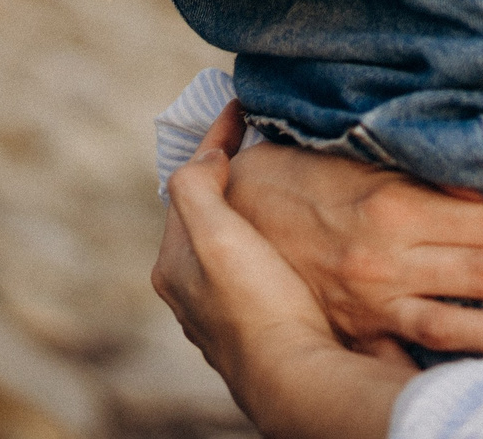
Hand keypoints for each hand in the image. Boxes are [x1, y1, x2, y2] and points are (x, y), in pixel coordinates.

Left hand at [155, 103, 416, 438]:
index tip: (240, 106)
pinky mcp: (270, 323)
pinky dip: (281, 242)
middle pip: (211, 215)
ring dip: (260, 212)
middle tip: (264, 144)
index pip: (188, 185)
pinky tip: (308, 239)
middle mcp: (196, 292)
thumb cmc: (256, 303)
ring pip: (240, 244)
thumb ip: (196, 186)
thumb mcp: (213, 234)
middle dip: (233, 179)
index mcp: (174, 265)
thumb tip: (210, 158)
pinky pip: (269, 267)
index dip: (214, 140)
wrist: (296, 376)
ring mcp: (232, 310)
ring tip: (289, 185)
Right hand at [226, 133, 482, 358]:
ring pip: (456, 318)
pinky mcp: (356, 328)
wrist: (233, 209)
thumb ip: (434, 176)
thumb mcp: (371, 157)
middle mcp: (390, 258)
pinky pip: (409, 350)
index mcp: (400, 207)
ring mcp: (373, 300)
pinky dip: (449, 360)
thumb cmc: (309, 170)